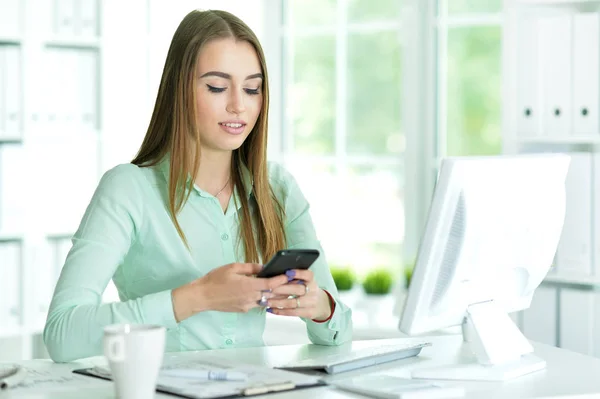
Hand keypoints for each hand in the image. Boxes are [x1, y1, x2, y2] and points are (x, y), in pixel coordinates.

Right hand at [172, 263, 288, 320]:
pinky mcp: (243, 309)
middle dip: (285, 289)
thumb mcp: (233, 267)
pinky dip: (265, 299)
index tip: (290, 274)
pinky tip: (268, 294)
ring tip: (287, 289)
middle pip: (273, 294)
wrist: (202, 296)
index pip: (271, 283)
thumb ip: (250, 268)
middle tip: (295, 284)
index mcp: (249, 286)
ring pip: (267, 301)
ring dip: (277, 296)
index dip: (282, 279)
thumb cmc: (215, 279)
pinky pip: (258, 304)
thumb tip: (264, 267)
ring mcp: (247, 305)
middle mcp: (250, 297)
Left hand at [266, 269, 331, 320]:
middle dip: (281, 289)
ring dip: (277, 302)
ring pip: (292, 303)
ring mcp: (311, 302)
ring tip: (265, 301)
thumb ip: (294, 278)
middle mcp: (313, 290)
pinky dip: (280, 311)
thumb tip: (275, 275)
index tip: (287, 272)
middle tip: (267, 289)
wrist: (321, 304)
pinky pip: (292, 312)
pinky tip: (271, 309)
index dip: (298, 273)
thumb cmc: (307, 290)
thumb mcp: (305, 281)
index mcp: (312, 280)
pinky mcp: (308, 313)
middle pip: (297, 289)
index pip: (307, 275)